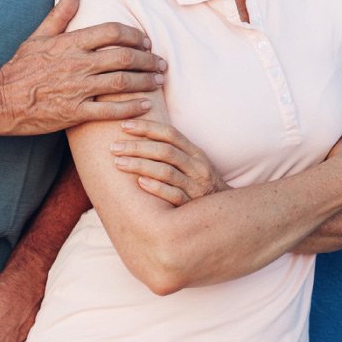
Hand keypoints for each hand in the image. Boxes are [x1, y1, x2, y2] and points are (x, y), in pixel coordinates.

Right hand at [0, 0, 165, 134]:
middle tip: (161, 62)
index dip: (134, 35)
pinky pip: (110, 111)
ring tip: (159, 80)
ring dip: (145, 81)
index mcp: (70, 43)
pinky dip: (131, 108)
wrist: (1, 100)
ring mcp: (77, 89)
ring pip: (122, 83)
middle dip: (148, 59)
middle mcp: (77, 64)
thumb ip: (61, 13)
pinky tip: (146, 105)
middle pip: (124, 57)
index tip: (146, 40)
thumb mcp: (38, 36)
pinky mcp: (75, 113)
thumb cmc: (20, 68)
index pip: (112, 32)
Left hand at [111, 118, 228, 204]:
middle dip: (137, 147)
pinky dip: (157, 188)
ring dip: (140, 165)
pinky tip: (140, 183)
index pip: (170, 134)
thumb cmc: (200, 184)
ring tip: (118, 163)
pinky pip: (174, 196)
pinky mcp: (192, 206)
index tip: (123, 125)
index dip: (147, 127)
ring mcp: (196, 187)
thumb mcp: (193, 163)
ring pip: (167, 172)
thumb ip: (173, 150)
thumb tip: (140, 135)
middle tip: (113, 146)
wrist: (228, 215)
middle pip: (165, 151)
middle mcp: (197, 167)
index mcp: (195, 153)